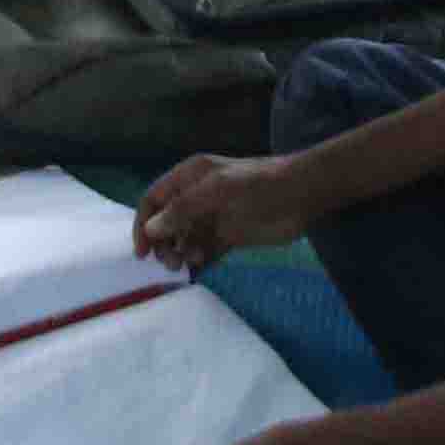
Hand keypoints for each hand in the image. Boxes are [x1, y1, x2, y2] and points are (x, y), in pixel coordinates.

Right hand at [134, 151, 321, 268]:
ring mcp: (213, 217)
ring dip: (180, 254)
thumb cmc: (257, 184)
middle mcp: (197, 197)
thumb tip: (151, 231)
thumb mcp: (217, 190)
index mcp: (189, 177)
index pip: (154, 200)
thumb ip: (183, 209)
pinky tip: (201, 268)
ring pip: (183, 240)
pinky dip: (198, 261)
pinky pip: (204, 251)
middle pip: (166, 224)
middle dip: (163, 244)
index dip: (144, 224)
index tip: (143, 251)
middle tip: (171, 264)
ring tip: (189, 264)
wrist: (301, 195)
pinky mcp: (228, 236)